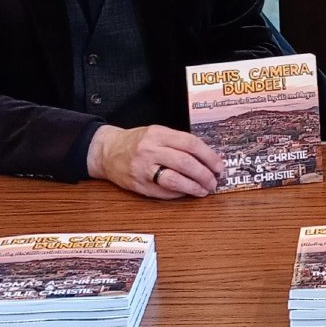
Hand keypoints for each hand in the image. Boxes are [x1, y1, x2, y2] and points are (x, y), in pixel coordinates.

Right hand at [87, 124, 223, 199]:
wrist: (106, 151)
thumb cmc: (136, 141)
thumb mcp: (157, 133)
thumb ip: (179, 142)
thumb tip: (207, 157)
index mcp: (158, 134)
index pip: (191, 144)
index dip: (209, 156)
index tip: (219, 166)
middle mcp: (150, 150)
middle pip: (185, 163)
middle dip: (204, 174)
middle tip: (214, 181)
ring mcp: (143, 169)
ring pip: (174, 180)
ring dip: (193, 187)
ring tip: (204, 190)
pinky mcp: (138, 185)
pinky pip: (163, 192)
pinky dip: (179, 194)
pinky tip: (187, 193)